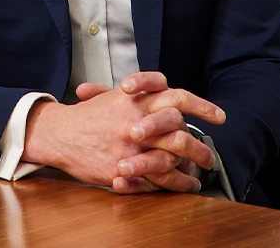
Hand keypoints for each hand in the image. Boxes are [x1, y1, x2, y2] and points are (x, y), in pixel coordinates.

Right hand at [23, 72, 224, 192]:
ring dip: (193, 163)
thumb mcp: (114, 96)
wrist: (60, 133)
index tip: (219, 116)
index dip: (202, 105)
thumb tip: (164, 93)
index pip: (177, 95)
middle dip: (199, 144)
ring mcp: (131, 143)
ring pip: (172, 153)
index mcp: (137, 98)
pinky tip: (187, 185)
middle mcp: (137, 118)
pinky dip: (176, 182)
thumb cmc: (87, 115)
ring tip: (203, 171)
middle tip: (211, 155)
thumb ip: (140, 96)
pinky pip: (157, 176)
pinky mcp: (124, 165)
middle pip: (179, 127)